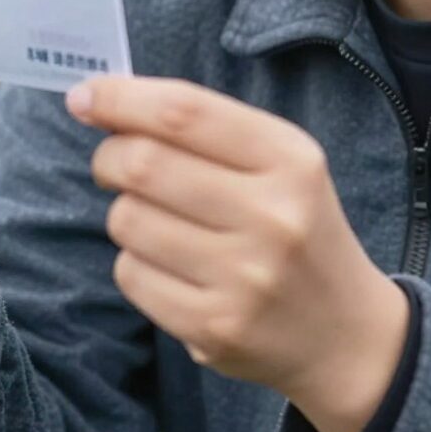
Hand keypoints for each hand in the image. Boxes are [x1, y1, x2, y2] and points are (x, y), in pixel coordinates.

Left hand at [67, 75, 407, 431]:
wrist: (346, 334)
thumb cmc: (294, 228)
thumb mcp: (277, 164)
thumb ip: (201, 128)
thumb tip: (96, 100)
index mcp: (290, 159)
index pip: (184, 112)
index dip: (120, 99)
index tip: (84, 97)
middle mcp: (273, 216)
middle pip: (143, 164)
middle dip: (108, 157)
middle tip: (112, 164)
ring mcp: (244, 278)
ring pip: (127, 220)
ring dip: (125, 213)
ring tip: (159, 222)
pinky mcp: (215, 328)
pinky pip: (131, 275)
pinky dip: (134, 263)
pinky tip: (170, 267)